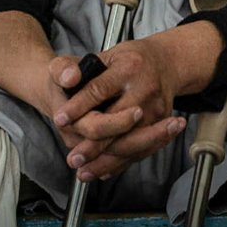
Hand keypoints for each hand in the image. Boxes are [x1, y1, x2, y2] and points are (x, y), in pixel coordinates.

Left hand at [46, 38, 189, 181]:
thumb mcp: (101, 53)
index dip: (78, 106)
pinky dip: (120, 163)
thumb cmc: (130, 60)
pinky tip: (102, 172)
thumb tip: (67, 79)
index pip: (99, 90)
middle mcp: (145, 90)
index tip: (60, 119)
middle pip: (118, 123)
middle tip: (74, 158)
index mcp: (128, 68)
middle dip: (94, 144)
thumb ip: (74, 65)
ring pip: (130, 142)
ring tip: (84, 172)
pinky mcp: (160, 123)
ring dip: (106, 161)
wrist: (167, 64)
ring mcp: (156, 109)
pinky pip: (140, 149)